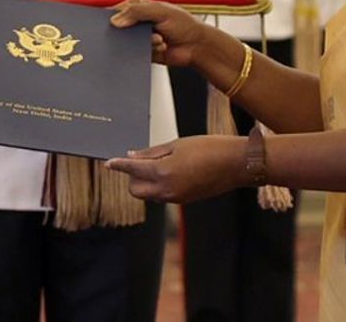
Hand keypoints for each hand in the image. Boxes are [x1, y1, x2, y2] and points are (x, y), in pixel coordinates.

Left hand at [105, 135, 250, 202]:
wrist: (236, 164)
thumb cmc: (210, 148)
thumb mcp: (177, 144)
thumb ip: (152, 152)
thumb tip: (132, 155)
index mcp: (163, 172)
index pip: (133, 170)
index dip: (119, 165)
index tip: (109, 162)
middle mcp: (167, 190)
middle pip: (136, 189)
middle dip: (132, 176)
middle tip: (139, 159)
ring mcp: (175, 198)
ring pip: (148, 194)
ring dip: (145, 182)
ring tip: (157, 162)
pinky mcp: (184, 201)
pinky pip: (162, 195)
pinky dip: (158, 185)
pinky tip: (168, 170)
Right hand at [110, 0, 210, 66]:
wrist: (197, 47)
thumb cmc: (184, 24)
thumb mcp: (160, 12)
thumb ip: (137, 12)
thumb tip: (115, 20)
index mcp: (139, 6)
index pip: (117, 10)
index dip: (111, 17)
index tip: (112, 24)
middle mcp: (138, 22)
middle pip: (119, 28)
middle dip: (126, 34)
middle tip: (137, 35)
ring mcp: (141, 38)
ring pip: (127, 43)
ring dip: (142, 43)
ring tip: (159, 39)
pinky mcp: (144, 52)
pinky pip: (136, 54)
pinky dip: (148, 52)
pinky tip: (162, 47)